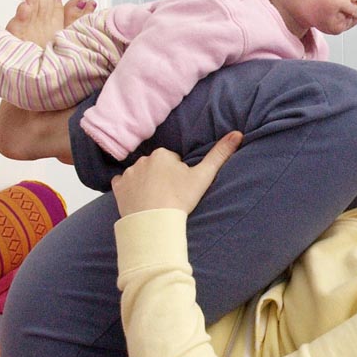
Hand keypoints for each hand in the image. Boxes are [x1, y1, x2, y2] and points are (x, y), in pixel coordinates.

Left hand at [111, 131, 242, 216]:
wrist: (155, 223)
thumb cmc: (180, 199)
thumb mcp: (204, 176)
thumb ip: (220, 154)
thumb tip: (238, 133)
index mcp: (163, 154)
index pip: (173, 161)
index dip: (179, 175)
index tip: (182, 188)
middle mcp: (144, 159)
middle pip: (157, 167)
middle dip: (162, 177)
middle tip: (170, 195)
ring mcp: (129, 173)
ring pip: (141, 174)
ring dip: (147, 183)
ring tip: (156, 200)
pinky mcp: (118, 187)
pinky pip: (123, 183)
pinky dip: (129, 189)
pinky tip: (138, 199)